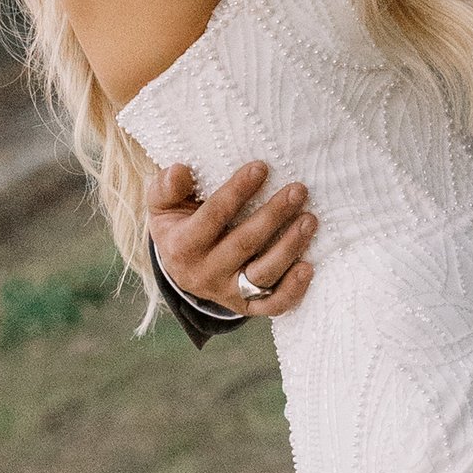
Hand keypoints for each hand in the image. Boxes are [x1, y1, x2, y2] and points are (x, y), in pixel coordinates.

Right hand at [148, 156, 315, 316]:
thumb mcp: (162, 204)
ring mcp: (226, 292)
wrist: (179, 267)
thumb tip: (180, 170)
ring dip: (289, 247)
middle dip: (274, 215)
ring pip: (262, 274)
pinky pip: (272, 305)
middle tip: (297, 190)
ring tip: (310, 220)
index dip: (237, 191)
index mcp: (182, 246)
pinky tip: (308, 267)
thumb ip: (166, 187)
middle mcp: (204, 273)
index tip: (261, 167)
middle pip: (244, 244)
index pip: (213, 216)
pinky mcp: (245, 305)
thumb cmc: (177, 224)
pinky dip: (292, 291)